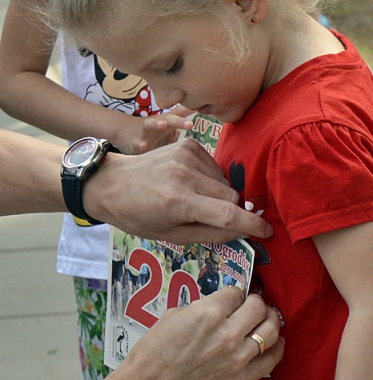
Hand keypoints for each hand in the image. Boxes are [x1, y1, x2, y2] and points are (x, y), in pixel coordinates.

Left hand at [85, 137, 272, 242]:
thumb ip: (211, 234)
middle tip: (215, 220)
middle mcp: (184, 174)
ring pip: (225, 182)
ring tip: (195, 202)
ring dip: (220, 195)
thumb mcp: (172, 235)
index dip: (252, 225)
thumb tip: (243, 232)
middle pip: (231, 197)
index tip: (267, 231)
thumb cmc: (138, 216)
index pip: (228, 214)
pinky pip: (215, 167)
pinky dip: (211, 179)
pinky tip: (193, 185)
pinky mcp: (187, 144)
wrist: (112, 184)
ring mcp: (185, 155)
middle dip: (232, 212)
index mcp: (178, 201)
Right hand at [114, 289, 282, 379]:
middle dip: (256, 302)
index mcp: (206, 313)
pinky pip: (270, 361)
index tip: (234, 296)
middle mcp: (226, 333)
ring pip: (270, 332)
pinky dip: (277, 348)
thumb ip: (198, 309)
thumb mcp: (171, 318)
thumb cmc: (152, 355)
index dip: (234, 293)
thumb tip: (213, 308)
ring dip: (271, 321)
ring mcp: (237, 358)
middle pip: (257, 308)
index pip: (235, 293)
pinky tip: (276, 343)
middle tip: (253, 303)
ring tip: (268, 318)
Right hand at [126, 106, 194, 154]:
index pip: (179, 116)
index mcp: (166, 121)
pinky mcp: (134, 142)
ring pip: (150, 126)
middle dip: (178, 121)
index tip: (202, 112)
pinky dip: (139, 144)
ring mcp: (144, 131)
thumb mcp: (166, 120)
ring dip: (156, 124)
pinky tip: (142, 145)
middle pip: (168, 119)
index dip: (190, 114)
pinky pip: (136, 143)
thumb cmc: (150, 127)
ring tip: (163, 125)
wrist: (122, 131)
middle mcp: (156, 124)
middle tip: (190, 123)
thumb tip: (199, 106)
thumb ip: (180, 114)